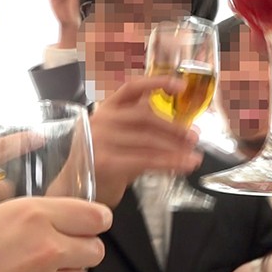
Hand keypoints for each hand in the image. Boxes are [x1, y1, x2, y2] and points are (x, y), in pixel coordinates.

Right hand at [90, 76, 202, 206]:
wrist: (76, 189)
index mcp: (108, 107)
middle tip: (194, 137)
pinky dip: (168, 163)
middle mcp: (102, 119)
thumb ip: (144, 128)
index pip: (133, 87)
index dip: (157, 82)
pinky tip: (182, 166)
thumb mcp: (122, 138)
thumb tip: (185, 131)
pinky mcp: (106, 161)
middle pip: (145, 116)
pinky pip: (145, 160)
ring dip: (176, 149)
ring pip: (148, 140)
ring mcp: (101, 139)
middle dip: (174, 127)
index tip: (181, 86)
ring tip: (194, 157)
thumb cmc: (105, 161)